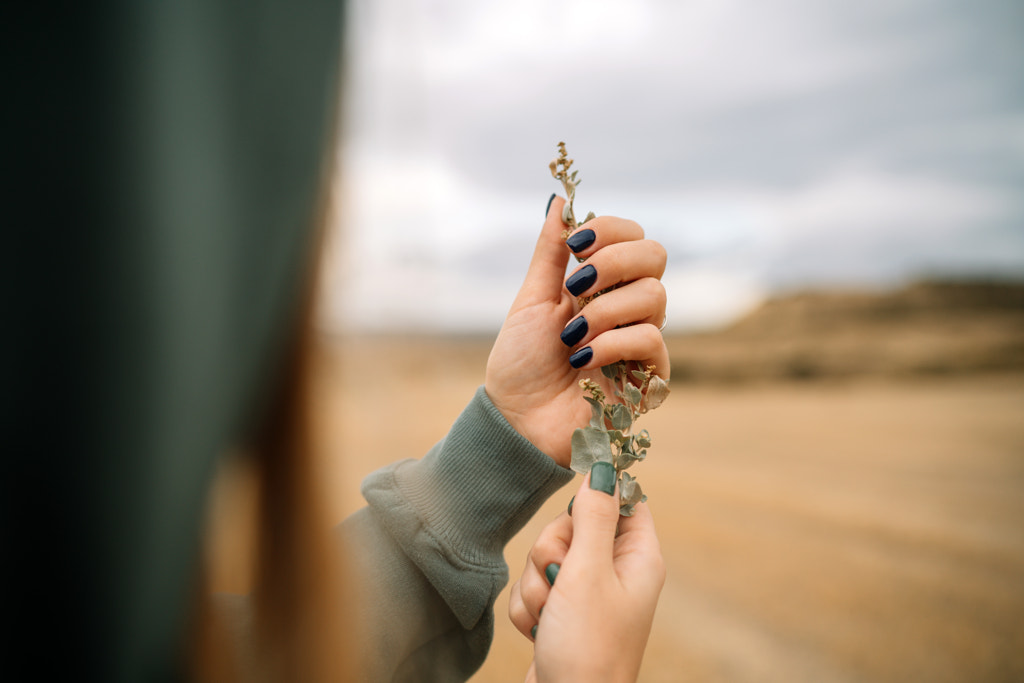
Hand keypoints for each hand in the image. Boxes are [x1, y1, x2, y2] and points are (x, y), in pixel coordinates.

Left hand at [485, 195, 668, 466]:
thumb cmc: (520, 364)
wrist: (516, 420)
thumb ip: (550, 254)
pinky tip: (583, 359)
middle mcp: (626, 305)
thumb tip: (560, 202)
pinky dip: (614, 343)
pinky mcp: (648, 377)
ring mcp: (640, 340)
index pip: (632, 236)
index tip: (575, 246)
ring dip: (606, 310)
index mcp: (600, 283)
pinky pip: (652, 340)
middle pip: (655, 255)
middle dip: (615, 261)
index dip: (610, 230)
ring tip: (572, 336)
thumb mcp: (530, 300)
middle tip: (578, 285)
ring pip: (654, 295)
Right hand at [508, 463, 665, 681]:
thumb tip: (605, 467)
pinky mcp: (562, 613)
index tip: (575, 511)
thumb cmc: (587, 647)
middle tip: (561, 577)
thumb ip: (594, 517)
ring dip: (538, 583)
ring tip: (551, 614)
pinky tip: (540, 631)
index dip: (595, 498)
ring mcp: (588, 594)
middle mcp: (616, 572)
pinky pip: (535, 586)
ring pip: (548, 556)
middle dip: (553, 550)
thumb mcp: (589, 572)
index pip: (623, 501)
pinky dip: (530, 607)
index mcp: (638, 557)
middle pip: (575, 525)